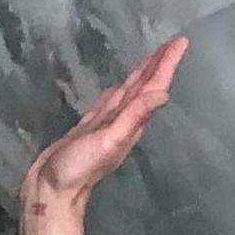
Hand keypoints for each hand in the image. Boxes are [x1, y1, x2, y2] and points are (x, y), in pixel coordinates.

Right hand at [18, 38, 188, 234]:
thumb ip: (135, 117)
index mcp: (131, 123)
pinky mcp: (91, 127)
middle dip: (159, 64)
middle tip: (174, 42)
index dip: (166, 65)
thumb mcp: (109, 140)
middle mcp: (124, 121)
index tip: (181, 42)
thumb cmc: (79, 169)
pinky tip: (122, 86)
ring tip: (154, 57)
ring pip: (130, 92)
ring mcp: (108, 124)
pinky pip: (111, 102)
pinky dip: (120, 90)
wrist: (53, 191)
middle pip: (145, 86)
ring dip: (143, 74)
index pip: (153, 88)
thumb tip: (162, 94)